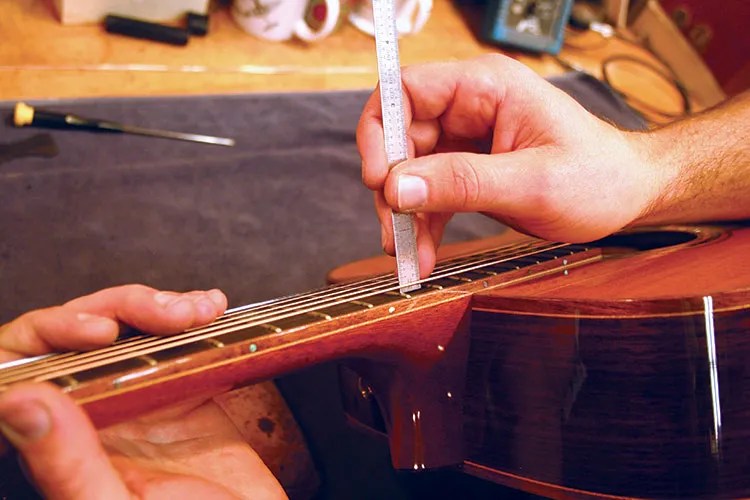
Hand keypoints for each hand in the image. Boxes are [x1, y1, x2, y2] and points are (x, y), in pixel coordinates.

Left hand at [0, 285, 286, 498]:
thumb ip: (67, 463)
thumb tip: (20, 402)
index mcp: (65, 443)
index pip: (36, 370)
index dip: (58, 333)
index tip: (103, 330)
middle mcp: (99, 416)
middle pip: (89, 337)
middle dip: (128, 308)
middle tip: (172, 314)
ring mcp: (144, 401)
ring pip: (136, 331)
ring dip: (166, 308)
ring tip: (200, 311)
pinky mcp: (186, 394)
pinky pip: (182, 343)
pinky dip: (199, 320)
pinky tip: (212, 312)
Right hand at [358, 54, 667, 276]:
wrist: (629, 197)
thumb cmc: (599, 177)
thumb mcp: (532, 183)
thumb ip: (462, 182)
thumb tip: (398, 186)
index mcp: (486, 88)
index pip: (407, 90)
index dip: (381, 131)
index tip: (378, 178)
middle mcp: (471, 106)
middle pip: (401, 137)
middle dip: (392, 188)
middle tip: (394, 231)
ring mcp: (467, 139)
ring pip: (410, 170)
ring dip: (404, 214)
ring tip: (408, 253)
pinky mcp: (469, 168)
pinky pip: (430, 192)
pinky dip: (422, 223)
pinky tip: (423, 252)